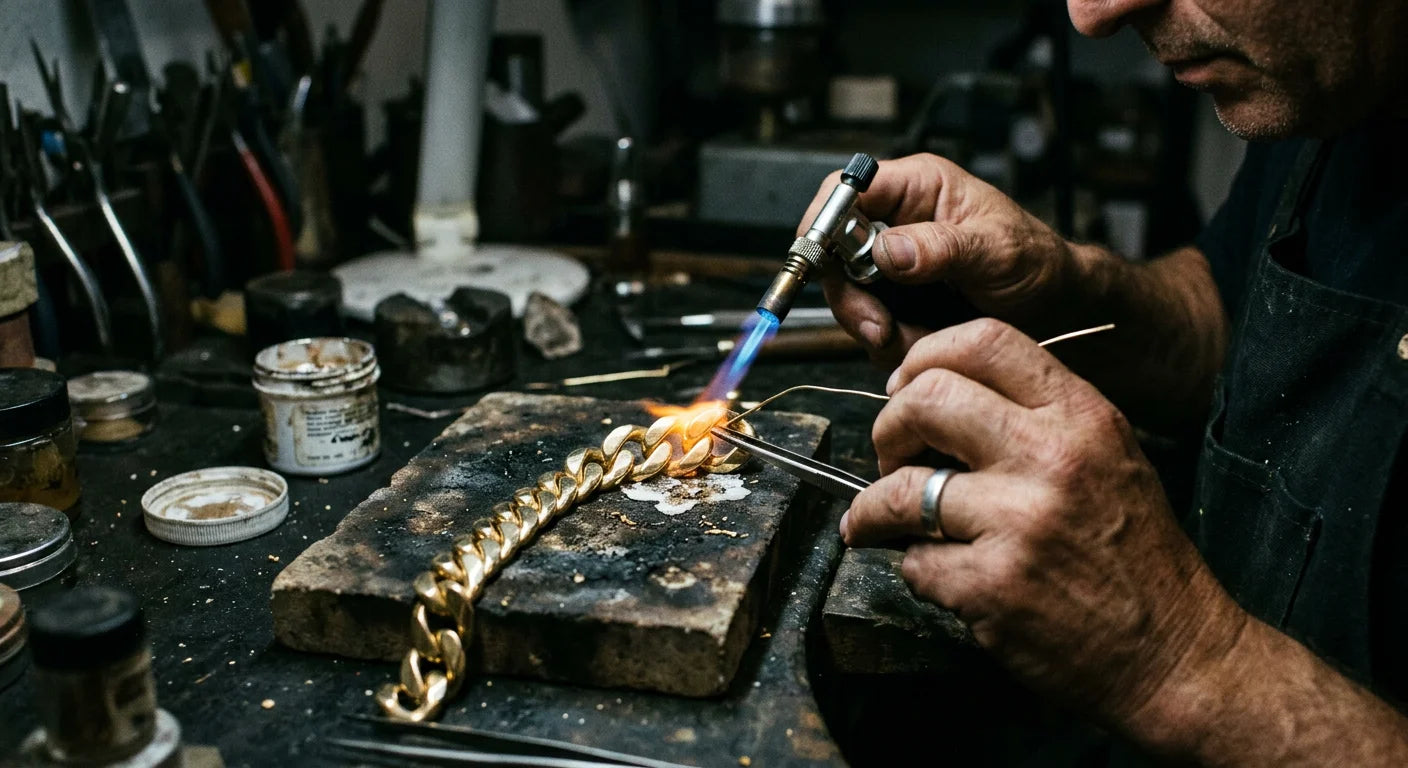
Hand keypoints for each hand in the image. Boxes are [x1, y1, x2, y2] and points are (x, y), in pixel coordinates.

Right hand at [801, 153, 1080, 368]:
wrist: (1060, 312)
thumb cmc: (1039, 265)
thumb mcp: (996, 250)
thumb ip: (940, 248)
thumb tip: (887, 250)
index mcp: (917, 189)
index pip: (846, 190)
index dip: (823, 223)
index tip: (823, 263)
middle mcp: (897, 224)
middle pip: (834, 253)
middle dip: (852, 299)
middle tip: (879, 329)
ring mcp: (894, 267)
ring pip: (849, 297)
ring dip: (875, 329)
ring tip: (920, 340)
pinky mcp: (897, 303)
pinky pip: (869, 326)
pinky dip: (891, 346)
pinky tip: (925, 345)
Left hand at [842, 318, 1246, 730]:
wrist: (1174, 653)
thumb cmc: (1134, 555)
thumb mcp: (1106, 455)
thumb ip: (1033, 415)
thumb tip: (931, 394)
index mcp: (1081, 416)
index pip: (982, 340)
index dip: (924, 356)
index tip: (904, 387)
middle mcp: (1051, 458)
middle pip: (925, 400)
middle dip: (887, 428)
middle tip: (890, 458)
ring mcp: (1020, 522)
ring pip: (899, 488)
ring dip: (875, 510)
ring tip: (881, 522)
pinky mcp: (992, 586)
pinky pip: (913, 562)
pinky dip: (917, 570)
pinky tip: (943, 576)